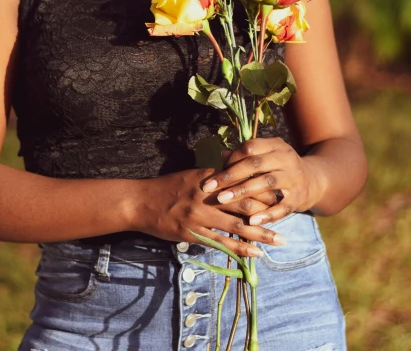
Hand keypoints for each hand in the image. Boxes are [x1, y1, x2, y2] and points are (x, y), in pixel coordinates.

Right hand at [129, 168, 287, 258]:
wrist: (140, 202)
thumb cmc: (166, 187)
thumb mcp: (190, 176)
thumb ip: (212, 178)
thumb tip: (232, 176)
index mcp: (208, 178)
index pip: (241, 183)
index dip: (262, 190)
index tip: (281, 194)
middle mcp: (207, 196)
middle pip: (244, 205)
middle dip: (269, 212)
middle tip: (290, 217)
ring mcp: (200, 216)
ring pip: (237, 227)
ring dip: (260, 235)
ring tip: (279, 241)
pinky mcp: (193, 233)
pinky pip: (221, 243)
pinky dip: (240, 249)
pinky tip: (255, 254)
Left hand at [200, 138, 323, 225]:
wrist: (315, 181)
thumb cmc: (281, 168)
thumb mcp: (267, 157)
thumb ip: (246, 157)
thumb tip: (222, 154)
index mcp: (276, 145)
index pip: (250, 148)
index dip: (231, 159)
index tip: (214, 171)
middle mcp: (286, 158)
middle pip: (255, 164)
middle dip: (230, 175)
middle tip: (209, 187)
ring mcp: (294, 177)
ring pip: (266, 182)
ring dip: (242, 191)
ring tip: (222, 199)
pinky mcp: (299, 198)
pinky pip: (282, 207)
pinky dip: (266, 214)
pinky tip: (250, 220)